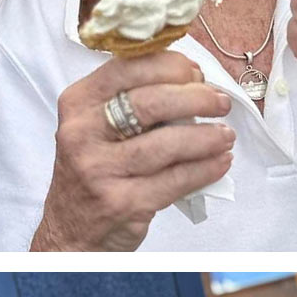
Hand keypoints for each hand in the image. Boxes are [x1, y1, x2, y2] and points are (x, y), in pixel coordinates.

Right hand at [33, 50, 234, 250]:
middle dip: (198, 98)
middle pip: (152, 102)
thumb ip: (134, 99)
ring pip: (169, 143)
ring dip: (208, 137)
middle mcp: (81, 133)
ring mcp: (99, 170)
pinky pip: (177, 179)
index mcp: (78, 104)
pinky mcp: (122, 202)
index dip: (172, 66)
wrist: (71, 230)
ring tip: (224, 136)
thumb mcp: (97, 126)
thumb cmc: (94, 170)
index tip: (197, 74)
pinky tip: (219, 162)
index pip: (129, 67)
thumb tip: (195, 80)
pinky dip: (206, 168)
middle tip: (220, 104)